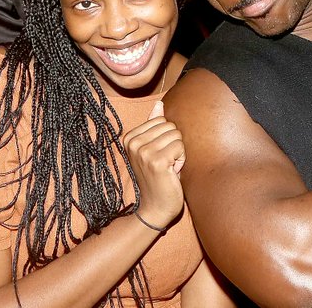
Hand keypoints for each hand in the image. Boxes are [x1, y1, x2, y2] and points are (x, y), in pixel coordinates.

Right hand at [123, 101, 185, 230]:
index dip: (166, 138)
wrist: (155, 208)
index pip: (161, 120)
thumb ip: (154, 125)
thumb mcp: (152, 149)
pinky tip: (172, 172)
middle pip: (170, 126)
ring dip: (178, 153)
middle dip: (174, 144)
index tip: (158, 156)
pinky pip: (180, 147)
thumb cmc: (157, 177)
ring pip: (176, 135)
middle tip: (165, 163)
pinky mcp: (156, 161)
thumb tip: (159, 103)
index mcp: (129, 137)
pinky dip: (181, 160)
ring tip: (168, 168)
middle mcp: (133, 143)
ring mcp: (143, 152)